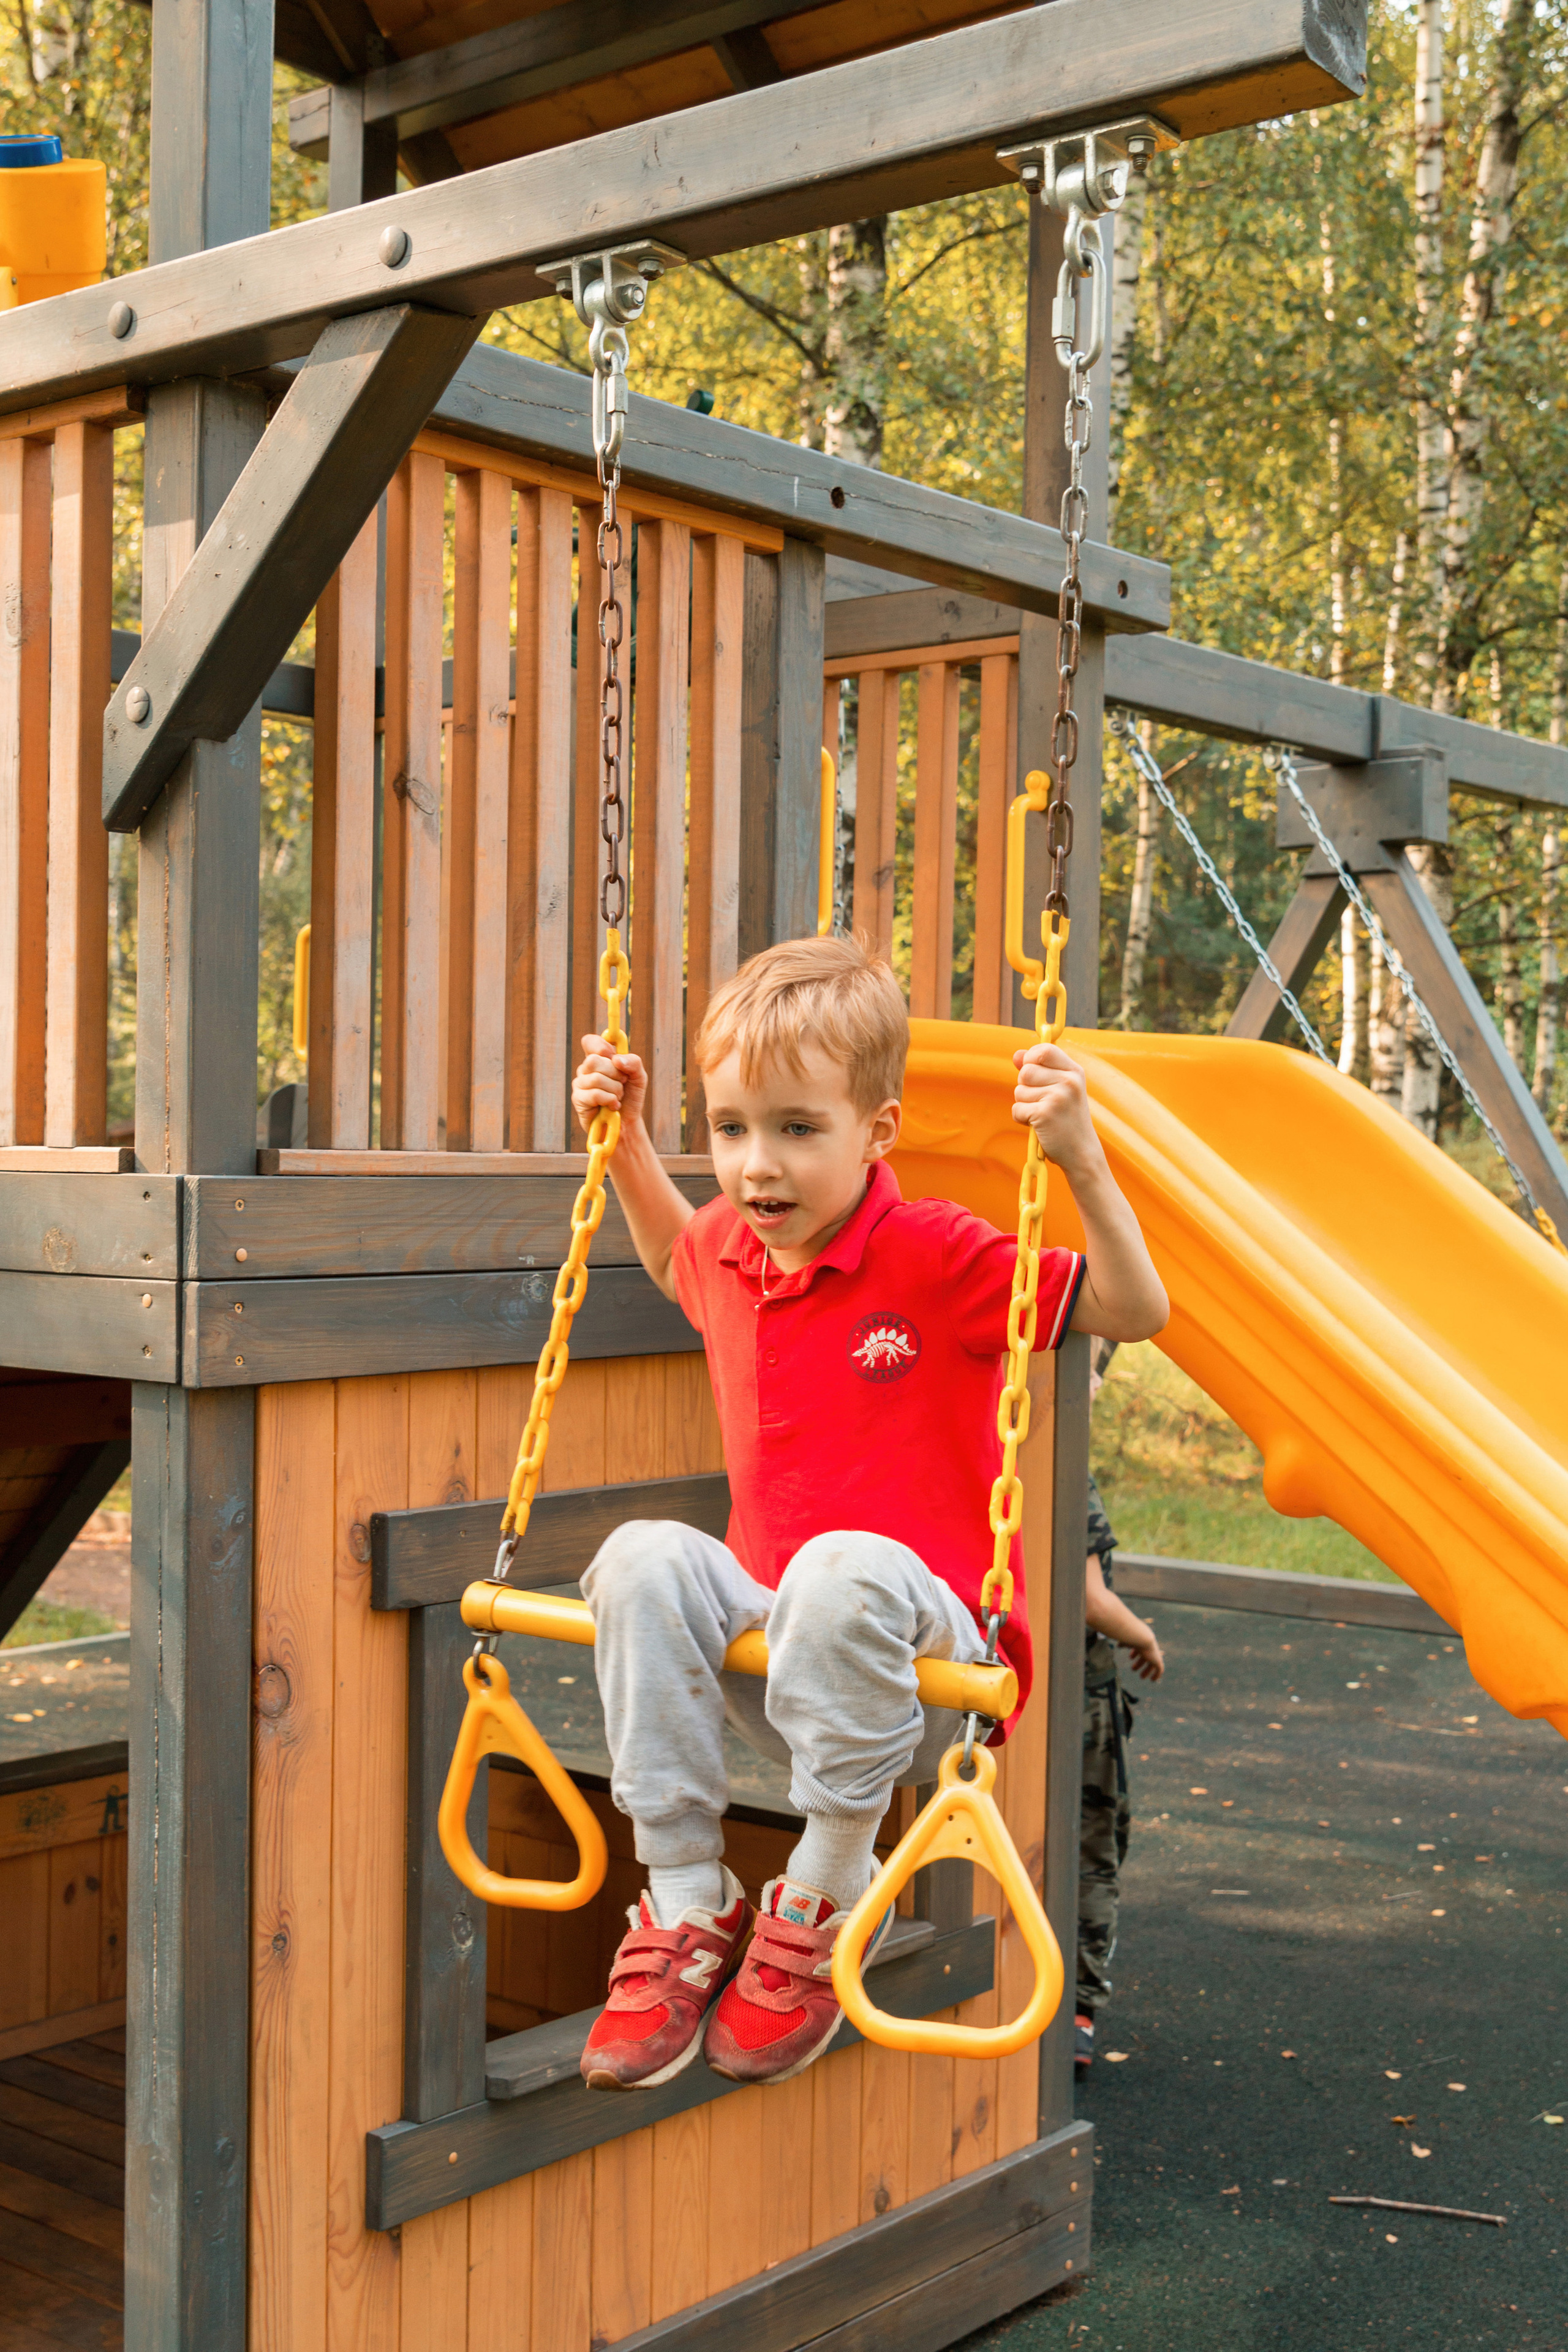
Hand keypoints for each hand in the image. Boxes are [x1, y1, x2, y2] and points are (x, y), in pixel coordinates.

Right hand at [572, 1034, 647, 1136]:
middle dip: (615, 1073)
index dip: (601, 1046)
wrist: (627, 1123)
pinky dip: (610, 1100)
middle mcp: (586, 1070)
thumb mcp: (639, 1077)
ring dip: (615, 1090)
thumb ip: (633, 1063)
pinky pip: (595, 1094)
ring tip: (618, 1097)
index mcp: (599, 1059)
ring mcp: (580, 1084)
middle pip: (594, 1060)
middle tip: (622, 1083)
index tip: (614, 1056)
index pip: (590, 1042)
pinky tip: (613, 1106)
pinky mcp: (579, 1099)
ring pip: (596, 1078)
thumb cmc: (630, 1098)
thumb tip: (616, 1059)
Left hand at [1011, 1041, 1100, 1172]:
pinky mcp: (1045, 1114)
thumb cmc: (1068, 1120)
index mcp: (1074, 1072)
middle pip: (1025, 1071)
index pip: (1043, 1049)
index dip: (1031, 1059)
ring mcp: (1058, 1097)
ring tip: (1043, 1114)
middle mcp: (1068, 1081)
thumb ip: (1039, 1069)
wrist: (1082, 1153)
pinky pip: (1017, 1109)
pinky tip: (1039, 1126)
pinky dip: (1022, 1119)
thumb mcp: (1060, 1090)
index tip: (1034, 1073)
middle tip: (1042, 1102)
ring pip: (1019, 1091)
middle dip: (1025, 1087)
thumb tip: (1017, 1055)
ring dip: (1024, 1104)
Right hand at [1122, 1624, 1163, 1682]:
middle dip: (1139, 1663)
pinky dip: (1156, 1675)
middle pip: (1145, 1657)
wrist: (1142, 1638)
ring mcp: (1154, 1655)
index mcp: (1142, 1643)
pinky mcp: (1158, 1661)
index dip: (1135, 1653)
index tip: (1130, 1657)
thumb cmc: (1132, 1638)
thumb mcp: (1126, 1640)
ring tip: (1141, 1677)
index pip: (1140, 1648)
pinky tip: (1152, 1680)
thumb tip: (1118, 1646)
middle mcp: (1149, 1648)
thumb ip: (1123, 1643)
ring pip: (1152, 1664)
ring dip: (1147, 1671)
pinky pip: (1159, 1670)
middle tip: (1132, 1669)